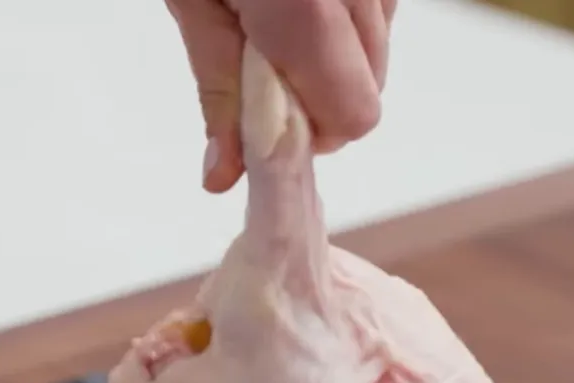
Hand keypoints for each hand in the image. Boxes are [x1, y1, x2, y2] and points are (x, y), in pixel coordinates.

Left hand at [168, 0, 397, 192]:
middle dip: (320, 98)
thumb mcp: (193, 2)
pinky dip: (347, 22)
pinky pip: (380, 14)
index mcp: (307, 9)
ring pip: (379, 55)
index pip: (350, 118)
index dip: (308, 129)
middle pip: (369, 94)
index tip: (265, 109)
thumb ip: (219, 87)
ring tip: (279, 18)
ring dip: (335, 58)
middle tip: (264, 61)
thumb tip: (223, 174)